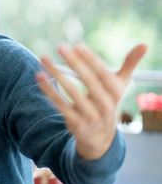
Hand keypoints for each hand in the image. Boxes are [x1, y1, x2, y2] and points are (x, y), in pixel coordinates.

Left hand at [36, 43, 147, 159]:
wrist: (100, 139)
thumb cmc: (108, 103)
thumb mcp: (120, 86)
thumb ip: (130, 65)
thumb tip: (145, 44)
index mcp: (116, 93)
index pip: (104, 74)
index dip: (91, 60)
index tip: (77, 45)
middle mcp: (105, 105)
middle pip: (89, 82)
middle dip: (75, 63)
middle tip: (60, 46)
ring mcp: (90, 115)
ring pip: (72, 93)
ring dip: (57, 75)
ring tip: (44, 58)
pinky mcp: (75, 123)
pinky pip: (60, 105)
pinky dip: (49, 91)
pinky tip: (39, 77)